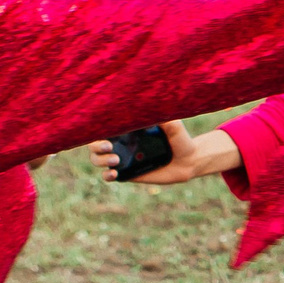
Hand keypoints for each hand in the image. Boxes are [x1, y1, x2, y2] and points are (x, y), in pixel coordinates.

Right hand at [90, 119, 211, 186]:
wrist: (189, 161)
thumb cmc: (180, 139)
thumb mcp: (173, 126)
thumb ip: (163, 118)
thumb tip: (151, 106)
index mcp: (128, 129)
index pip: (104, 127)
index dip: (96, 128)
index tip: (104, 131)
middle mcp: (121, 143)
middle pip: (94, 144)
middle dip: (95, 145)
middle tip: (109, 147)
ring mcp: (122, 158)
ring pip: (97, 159)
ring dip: (100, 160)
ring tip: (116, 161)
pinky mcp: (127, 173)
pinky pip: (108, 175)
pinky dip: (106, 175)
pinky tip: (114, 173)